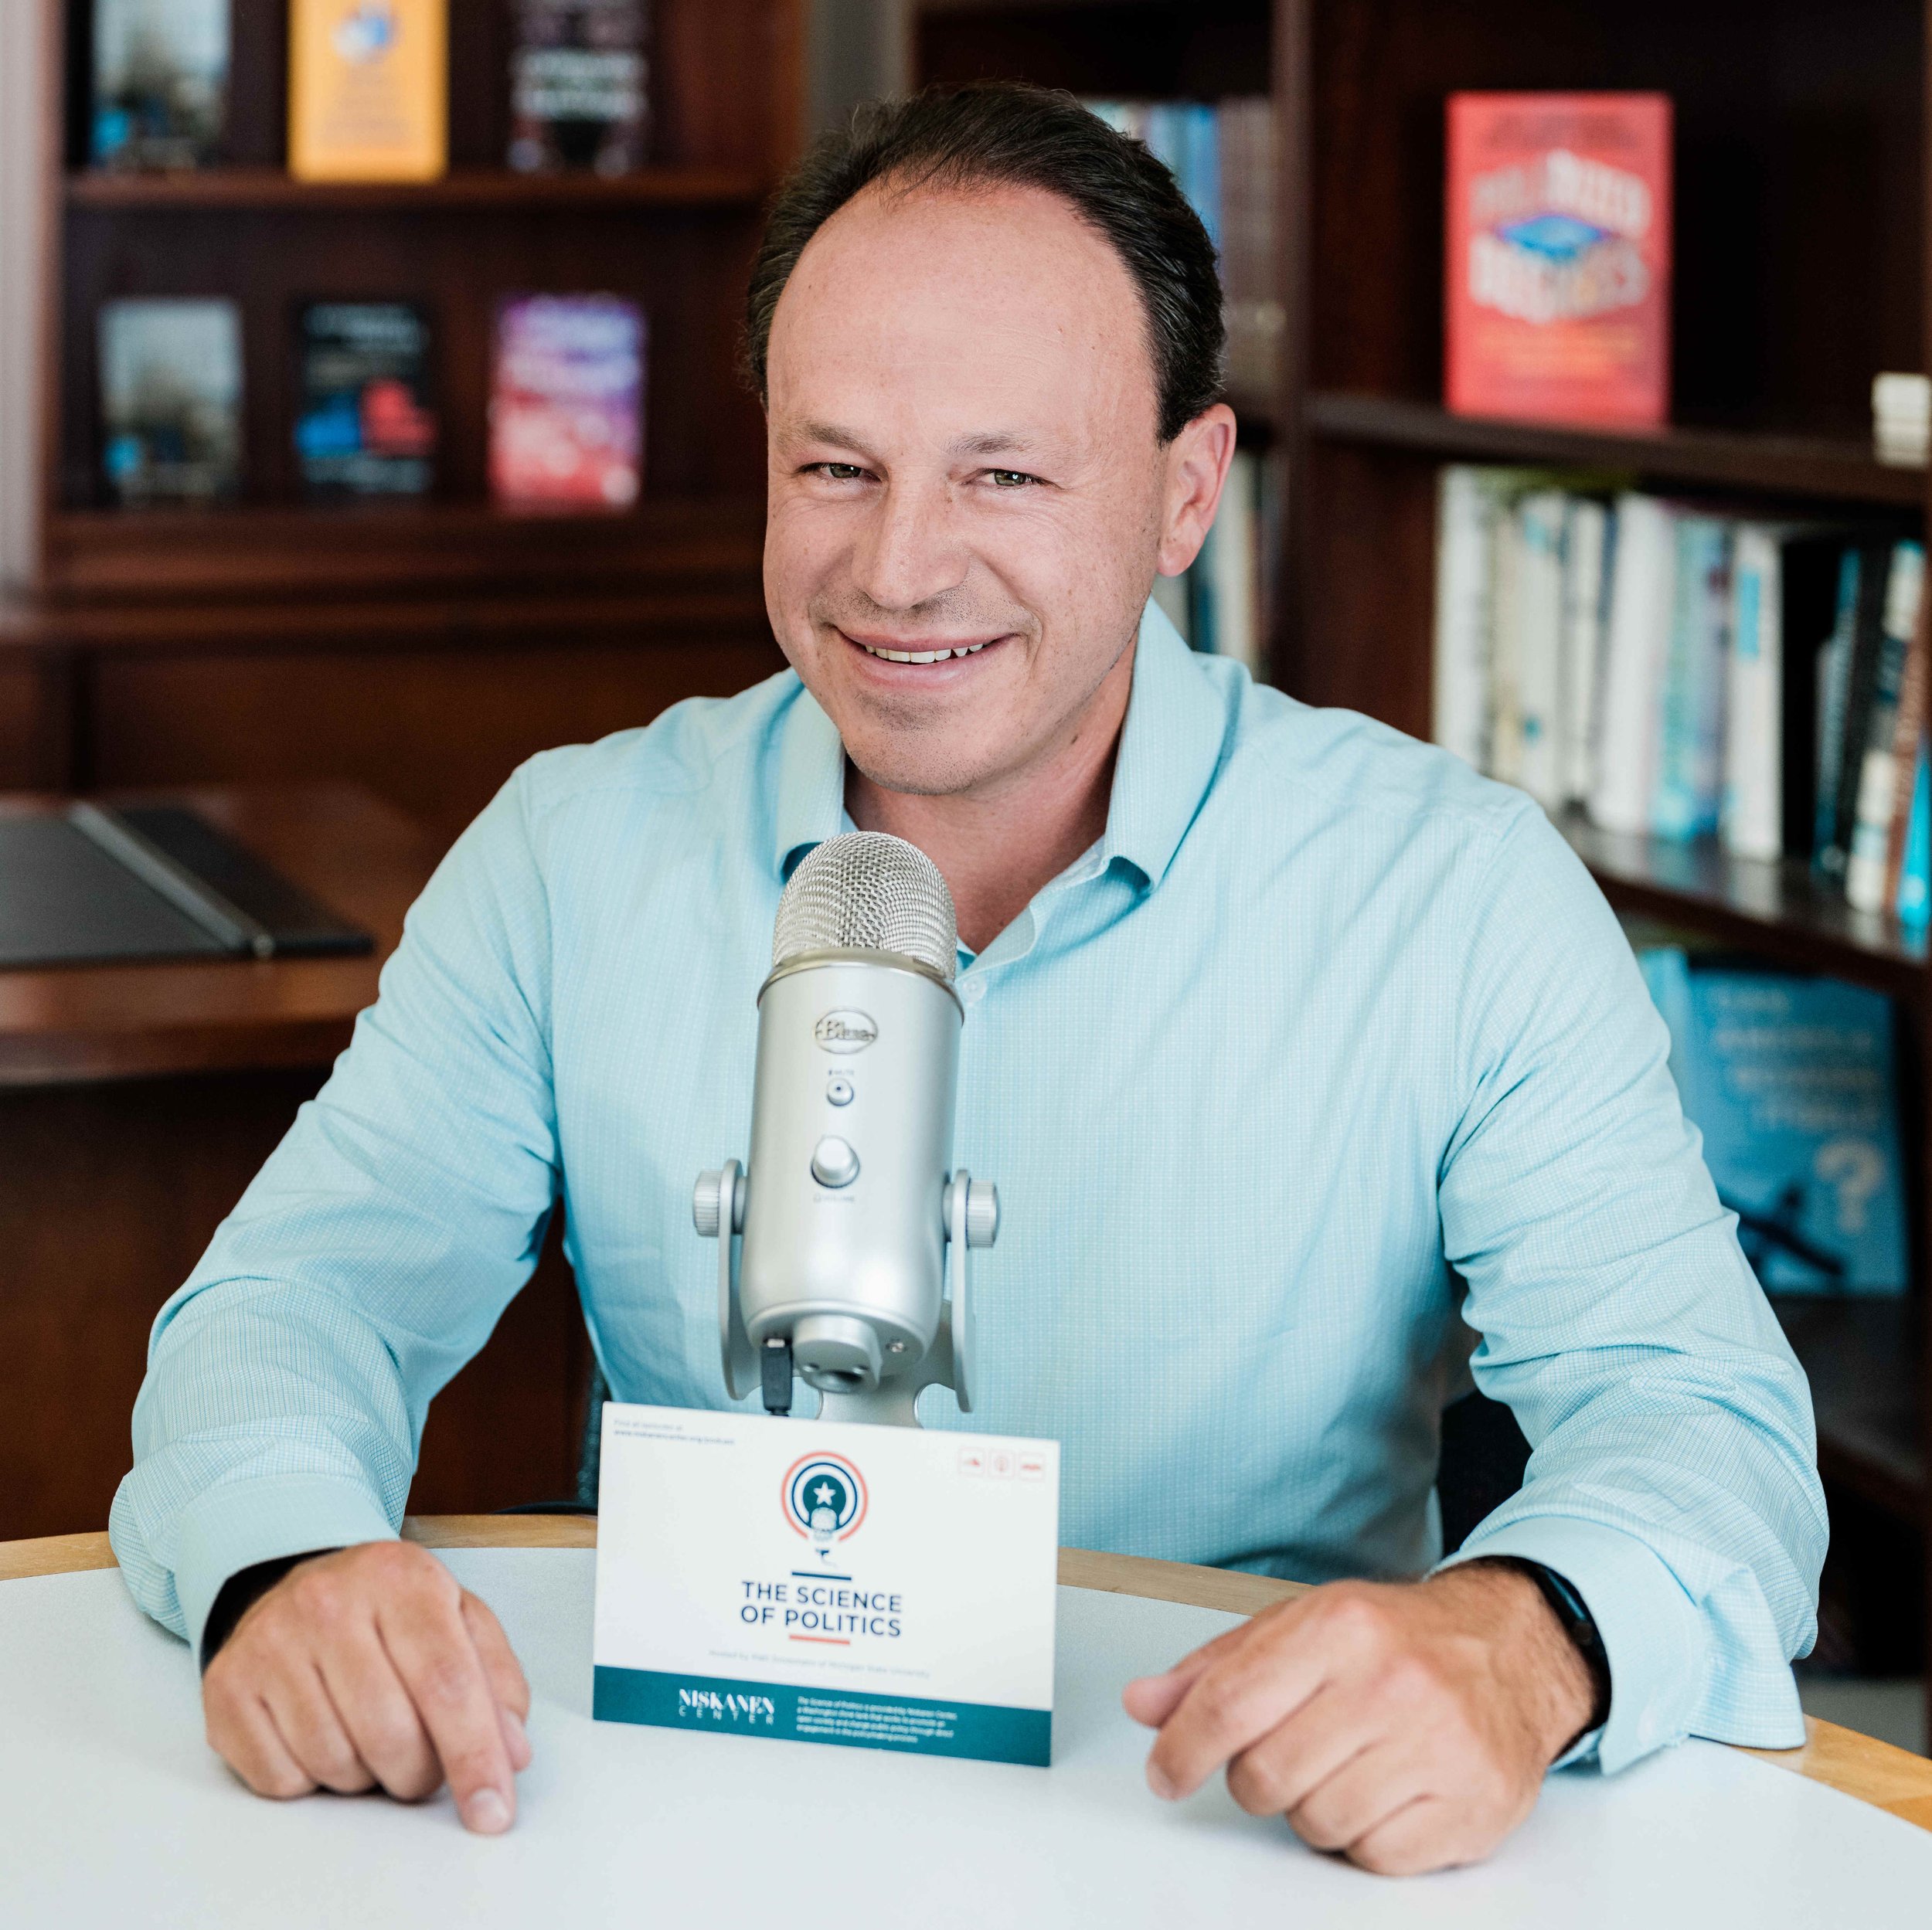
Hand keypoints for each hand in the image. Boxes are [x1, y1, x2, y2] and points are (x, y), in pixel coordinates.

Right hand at [202, 1541, 532, 1832]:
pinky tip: (323, 1734)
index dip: (475, 1755)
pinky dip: (313, 1779)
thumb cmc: (387, 1609)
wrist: (299, 1584)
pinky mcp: (228, 1688)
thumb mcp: (458, 1618)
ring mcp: (271, 1644)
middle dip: (420, 1771)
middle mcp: (329, 1603)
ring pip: (337, 1764)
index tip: (492, 1810)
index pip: (447, 1682)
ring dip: (367, 1775)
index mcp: (401, 1579)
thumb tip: (511, 1752)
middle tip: (422, 1760)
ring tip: (371, 1734)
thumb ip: (496, 1680)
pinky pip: (282, 1780)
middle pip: (393, 1734)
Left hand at [1122, 1563, 1593, 1875]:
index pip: (1229, 1704)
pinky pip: (1373, 1859)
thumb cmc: (1392, 1640)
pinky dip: (1364, 1839)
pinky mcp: (1472, 1807)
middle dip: (1255, 1777)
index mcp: (1339, 1625)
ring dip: (1311, 1808)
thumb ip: (1215, 1670)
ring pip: (1315, 1823)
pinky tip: (1384, 1792)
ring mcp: (1439, 1746)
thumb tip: (1145, 1705)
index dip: (1182, 1748)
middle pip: (1265, 1775)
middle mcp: (1391, 1681)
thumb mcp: (1298, 1628)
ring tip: (1341, 1765)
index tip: (1166, 1771)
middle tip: (1282, 1753)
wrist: (1507, 1650)